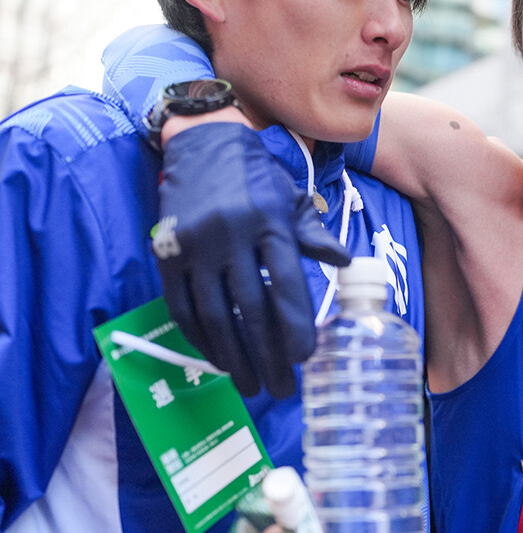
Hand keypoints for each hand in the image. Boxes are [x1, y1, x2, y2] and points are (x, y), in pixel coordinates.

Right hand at [156, 121, 350, 398]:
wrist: (201, 144)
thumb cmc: (258, 178)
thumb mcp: (292, 201)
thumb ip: (314, 237)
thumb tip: (346, 265)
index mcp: (270, 223)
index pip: (286, 285)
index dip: (295, 326)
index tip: (305, 358)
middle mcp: (232, 236)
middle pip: (251, 309)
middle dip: (267, 355)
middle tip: (281, 389)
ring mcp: (195, 245)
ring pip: (214, 315)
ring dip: (233, 356)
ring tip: (251, 385)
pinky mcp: (167, 253)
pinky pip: (182, 307)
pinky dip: (201, 338)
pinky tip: (218, 359)